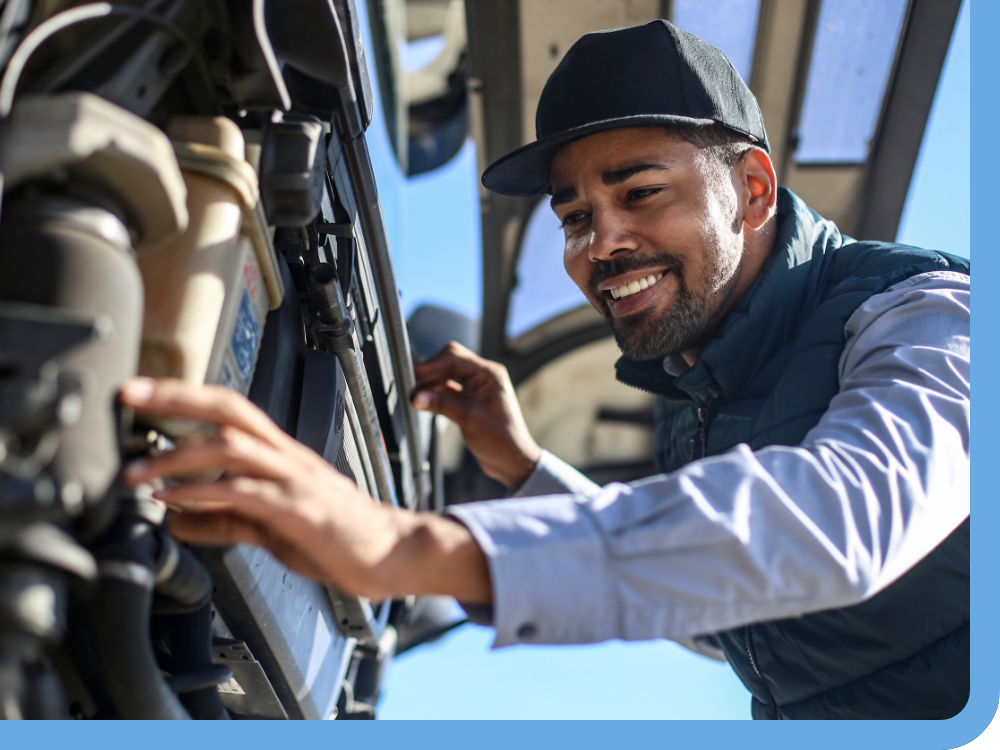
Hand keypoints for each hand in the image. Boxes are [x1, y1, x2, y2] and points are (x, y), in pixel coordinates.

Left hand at [119, 378, 490, 602]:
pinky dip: (203, 494)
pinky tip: (174, 502)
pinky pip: (245, 492)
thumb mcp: (272, 528)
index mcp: (281, 455)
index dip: (185, 397)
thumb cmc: (339, 537)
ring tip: (137, 473)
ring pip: (231, 446)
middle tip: (130, 396)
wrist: (392, 552)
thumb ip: (226, 520)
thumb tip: (178, 520)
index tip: (141, 393)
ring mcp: (294, 479)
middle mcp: (286, 456)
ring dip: (177, 455)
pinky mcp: (299, 509)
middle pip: (229, 409)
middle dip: (176, 398)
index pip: (229, 410)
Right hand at [412, 342, 540, 488]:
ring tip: (414, 396)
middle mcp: (483, 376)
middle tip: (409, 384)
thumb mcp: (469, 420)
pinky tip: (423, 402)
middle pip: (448, 363)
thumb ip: (442, 405)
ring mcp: (475, 388)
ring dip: (430, 384)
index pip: (454, 358)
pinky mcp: (469, 400)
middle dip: (429, 372)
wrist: (512, 462)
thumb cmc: (500, 440)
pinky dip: (434, 395)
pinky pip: (447, 390)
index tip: (412, 374)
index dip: (431, 365)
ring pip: (446, 376)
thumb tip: (416, 396)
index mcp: (489, 374)